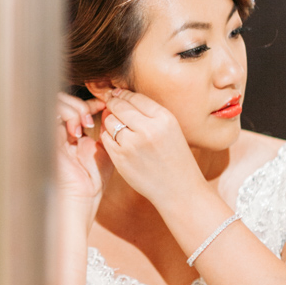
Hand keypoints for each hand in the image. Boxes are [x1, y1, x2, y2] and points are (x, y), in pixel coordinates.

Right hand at [56, 92, 111, 232]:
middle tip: (94, 115)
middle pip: (63, 100)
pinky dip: (66, 116)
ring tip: (86, 122)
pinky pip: (51, 115)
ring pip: (55, 103)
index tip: (104, 105)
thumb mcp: (105, 150)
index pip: (76, 107)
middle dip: (81, 103)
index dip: (89, 102)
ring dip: (74, 108)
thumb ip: (107, 131)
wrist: (80, 200)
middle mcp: (60, 132)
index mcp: (72, 134)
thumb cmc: (92, 181)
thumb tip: (110, 109)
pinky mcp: (46, 137)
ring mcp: (51, 134)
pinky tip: (77, 131)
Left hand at [100, 88, 206, 212]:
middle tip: (111, 105)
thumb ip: (149, 113)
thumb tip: (120, 96)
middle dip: (113, 104)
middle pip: (119, 106)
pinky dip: (108, 136)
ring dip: (110, 120)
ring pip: (109, 121)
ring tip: (117, 125)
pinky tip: (117, 139)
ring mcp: (132, 145)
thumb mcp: (171, 129)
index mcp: (164, 119)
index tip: (118, 94)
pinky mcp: (121, 159)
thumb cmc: (175, 158)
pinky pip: (106, 138)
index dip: (123, 94)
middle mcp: (148, 130)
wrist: (179, 190)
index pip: (135, 97)